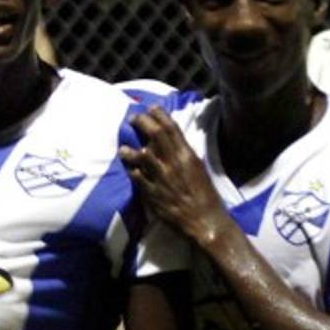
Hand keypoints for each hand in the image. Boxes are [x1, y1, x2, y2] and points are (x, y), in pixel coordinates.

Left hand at [119, 106, 230, 245]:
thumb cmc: (205, 196)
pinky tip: (129, 169)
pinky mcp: (153, 194)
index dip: (159, 115)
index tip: (151, 108)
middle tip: (133, 118)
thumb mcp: (198, 169)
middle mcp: (174, 163)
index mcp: (187, 156)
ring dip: (130, 150)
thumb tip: (172, 144)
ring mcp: (162, 178)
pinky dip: (132, 171)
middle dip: (142, 122)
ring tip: (123, 148)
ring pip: (141, 156)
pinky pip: (138, 178)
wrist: (204, 221)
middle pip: (155, 135)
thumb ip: (184, 156)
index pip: (171, 128)